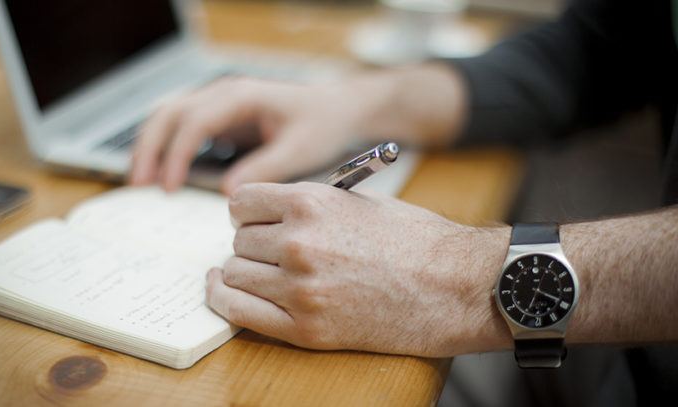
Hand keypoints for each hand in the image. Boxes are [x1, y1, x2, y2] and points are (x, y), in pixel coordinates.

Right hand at [129, 64, 465, 193]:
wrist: (340, 109)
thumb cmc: (324, 125)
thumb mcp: (300, 149)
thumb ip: (265, 168)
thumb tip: (228, 194)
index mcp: (242, 96)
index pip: (195, 121)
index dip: (176, 154)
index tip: (168, 187)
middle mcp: (225, 94)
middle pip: (170, 113)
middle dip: (149, 147)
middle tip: (138, 185)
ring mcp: (220, 103)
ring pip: (169, 116)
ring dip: (150, 145)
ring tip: (139, 181)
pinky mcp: (221, 117)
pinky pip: (182, 127)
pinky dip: (166, 147)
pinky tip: (161, 174)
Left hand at [205, 182, 511, 356]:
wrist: (456, 287)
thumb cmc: (415, 241)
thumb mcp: (359, 201)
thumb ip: (309, 204)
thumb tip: (269, 213)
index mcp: (311, 203)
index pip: (241, 202)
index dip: (247, 212)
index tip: (255, 221)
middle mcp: (299, 242)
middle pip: (239, 240)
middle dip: (252, 243)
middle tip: (271, 251)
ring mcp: (300, 288)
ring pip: (234, 273)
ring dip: (244, 272)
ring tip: (263, 272)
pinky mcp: (306, 328)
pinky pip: (239, 311)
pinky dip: (224, 299)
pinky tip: (224, 290)